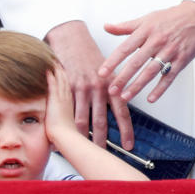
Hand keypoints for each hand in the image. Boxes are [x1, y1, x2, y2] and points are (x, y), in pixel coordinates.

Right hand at [45, 21, 132, 148]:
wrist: (71, 37)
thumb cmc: (90, 54)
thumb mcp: (108, 68)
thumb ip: (114, 87)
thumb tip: (120, 105)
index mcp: (113, 83)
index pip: (122, 111)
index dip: (126, 130)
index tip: (129, 145)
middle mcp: (99, 87)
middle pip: (103, 120)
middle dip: (104, 140)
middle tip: (105, 156)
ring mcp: (82, 88)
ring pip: (84, 119)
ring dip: (85, 138)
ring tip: (85, 152)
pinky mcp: (66, 88)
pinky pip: (66, 112)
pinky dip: (66, 126)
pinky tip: (65, 138)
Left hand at [98, 0, 194, 103]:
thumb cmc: (172, 17)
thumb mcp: (147, 18)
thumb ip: (126, 26)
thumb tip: (107, 26)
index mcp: (146, 31)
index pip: (125, 48)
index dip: (113, 61)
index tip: (102, 72)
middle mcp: (157, 41)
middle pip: (137, 62)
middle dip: (122, 77)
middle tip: (111, 90)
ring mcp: (170, 51)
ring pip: (151, 71)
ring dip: (138, 85)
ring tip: (126, 96)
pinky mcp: (182, 59)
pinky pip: (170, 76)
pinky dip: (160, 88)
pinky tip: (151, 97)